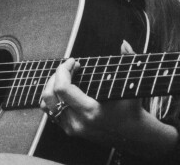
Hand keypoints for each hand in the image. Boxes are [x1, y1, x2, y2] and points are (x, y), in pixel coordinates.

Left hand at [39, 41, 177, 157]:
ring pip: (46, 104)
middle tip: (70, 67)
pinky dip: (54, 97)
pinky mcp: (70, 131)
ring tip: (66, 77)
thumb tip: (124, 43)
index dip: (63, 69)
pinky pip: (51, 112)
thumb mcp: (133, 85)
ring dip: (52, 86)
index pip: (62, 88)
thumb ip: (130, 60)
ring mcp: (72, 128)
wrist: (133, 136)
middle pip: (50, 95)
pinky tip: (66, 88)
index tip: (74, 61)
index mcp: (90, 111)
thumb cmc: (133, 109)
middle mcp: (77, 122)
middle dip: (56, 75)